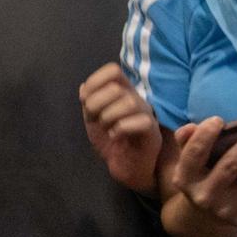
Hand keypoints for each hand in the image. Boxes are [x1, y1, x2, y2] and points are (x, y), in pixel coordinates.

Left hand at [78, 63, 163, 192]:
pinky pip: (142, 122)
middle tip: (94, 119)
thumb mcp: (93, 118)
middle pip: (116, 88)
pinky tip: (115, 135)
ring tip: (106, 127)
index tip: (84, 100)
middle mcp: (136, 99)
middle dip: (96, 104)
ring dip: (109, 116)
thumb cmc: (110, 140)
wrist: (124, 167)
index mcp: (122, 91)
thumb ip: (88, 101)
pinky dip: (121, 128)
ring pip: (130, 103)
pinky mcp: (152, 133)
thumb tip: (84, 87)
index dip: (95, 81)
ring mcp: (147, 115)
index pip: (113, 70)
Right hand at [168, 117, 236, 229]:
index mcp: (186, 178)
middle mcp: (205, 196)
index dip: (205, 136)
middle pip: (231, 166)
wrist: (205, 218)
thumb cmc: (201, 177)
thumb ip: (187, 141)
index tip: (220, 120)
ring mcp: (228, 210)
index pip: (194, 153)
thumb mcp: (187, 161)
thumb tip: (193, 127)